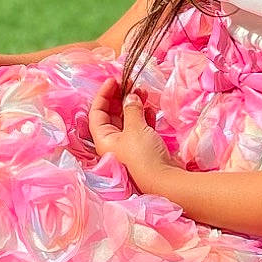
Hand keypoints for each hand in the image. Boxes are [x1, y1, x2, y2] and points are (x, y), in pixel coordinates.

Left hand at [87, 77, 177, 192]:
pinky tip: (150, 108)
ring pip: (127, 120)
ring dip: (133, 105)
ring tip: (143, 92)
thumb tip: (130, 97)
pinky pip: (140, 128)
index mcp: (103, 139)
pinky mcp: (143, 148)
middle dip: (120, 98)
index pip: (96, 113)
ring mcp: (129, 146)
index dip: (103, 95)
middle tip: (130, 83)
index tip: (114, 81)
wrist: (164, 181)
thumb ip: (131, 109)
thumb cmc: (143, 156)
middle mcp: (113, 143)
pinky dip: (144, 116)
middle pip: (111, 115)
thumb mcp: (135, 129)